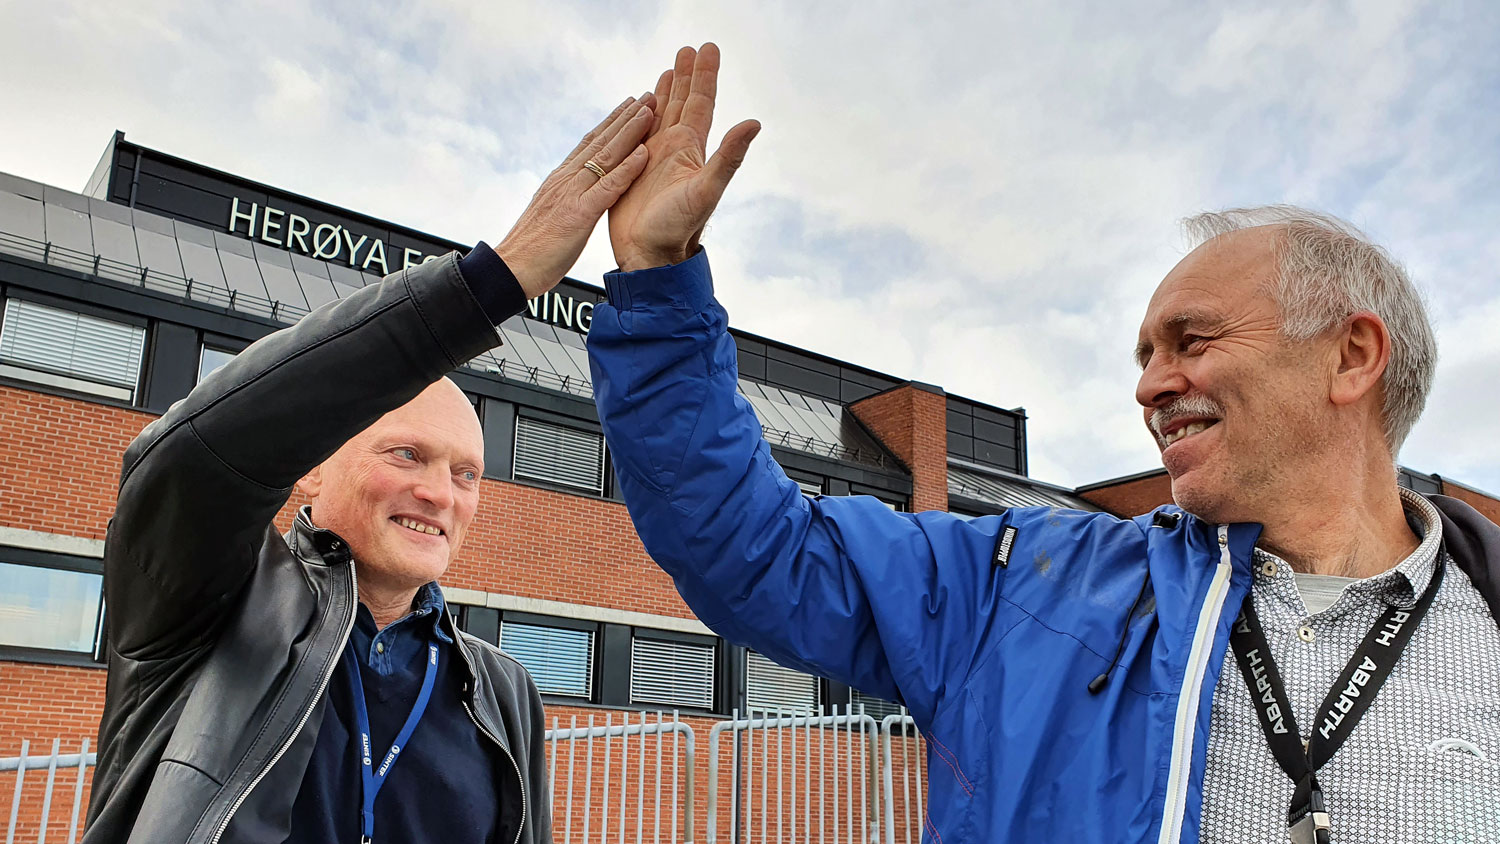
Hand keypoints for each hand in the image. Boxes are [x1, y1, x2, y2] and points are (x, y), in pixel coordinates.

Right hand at [495, 95, 655, 297]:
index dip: (611, 123)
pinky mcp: (579, 214)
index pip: (589, 144)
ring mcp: (572, 194)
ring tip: (650, 110)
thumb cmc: (531, 250)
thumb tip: (573, 193)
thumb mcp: (551, 215)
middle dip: (626, 117)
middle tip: (648, 95)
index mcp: (560, 180)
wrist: (510, 270)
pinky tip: (644, 154)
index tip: (630, 105)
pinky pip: (607, 188)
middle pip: (600, 141)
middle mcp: (566, 179)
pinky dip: (627, 170)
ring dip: (630, 132)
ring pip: (606, 156)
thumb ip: (565, 199)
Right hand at [609, 43, 759, 270]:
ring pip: (662, 115)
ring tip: (669, 69)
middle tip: (689, 49)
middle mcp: (675, 150)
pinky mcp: (633, 169)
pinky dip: (642, 116)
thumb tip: (754, 123)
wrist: (650, 256)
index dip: (704, 75)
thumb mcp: (706, 190)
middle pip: (684, 103)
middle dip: (686, 75)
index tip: (707, 48)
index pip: (701, 102)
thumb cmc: (678, 229)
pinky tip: (643, 107)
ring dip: (666, 92)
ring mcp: (654, 159)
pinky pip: (638, 135)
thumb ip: (729, 157)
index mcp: (691, 149)